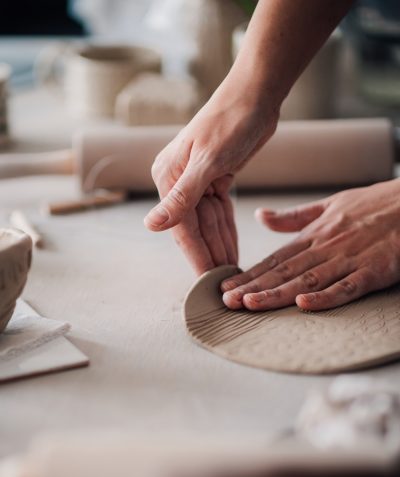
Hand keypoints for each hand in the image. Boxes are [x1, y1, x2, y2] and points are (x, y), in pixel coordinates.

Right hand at [144, 86, 277, 273]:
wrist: (255, 94)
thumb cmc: (231, 121)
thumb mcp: (208, 162)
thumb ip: (181, 197)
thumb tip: (151, 226)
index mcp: (168, 176)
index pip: (181, 226)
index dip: (195, 255)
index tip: (207, 281)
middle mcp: (178, 181)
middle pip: (194, 228)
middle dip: (210, 255)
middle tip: (224, 284)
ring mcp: (196, 181)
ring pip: (208, 224)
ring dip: (219, 247)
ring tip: (232, 274)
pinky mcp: (215, 179)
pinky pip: (219, 213)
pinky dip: (226, 230)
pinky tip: (232, 250)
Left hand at [221, 179, 399, 311]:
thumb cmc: (374, 205)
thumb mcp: (330, 205)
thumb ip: (293, 218)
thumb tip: (261, 217)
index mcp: (314, 235)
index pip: (275, 259)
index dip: (249, 274)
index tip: (224, 287)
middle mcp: (326, 247)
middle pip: (284, 271)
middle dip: (253, 287)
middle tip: (226, 301)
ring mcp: (349, 259)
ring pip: (307, 279)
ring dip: (278, 293)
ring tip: (251, 304)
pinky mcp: (373, 271)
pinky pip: (347, 287)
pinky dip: (326, 296)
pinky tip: (304, 304)